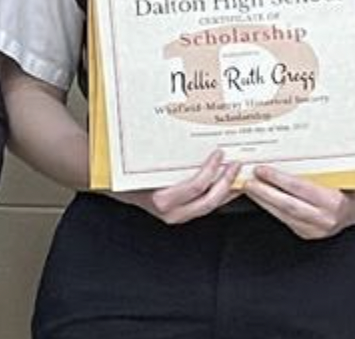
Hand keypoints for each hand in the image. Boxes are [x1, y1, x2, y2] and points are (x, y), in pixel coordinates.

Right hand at [109, 150, 240, 223]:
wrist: (117, 189)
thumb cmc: (127, 176)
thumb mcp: (143, 165)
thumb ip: (164, 158)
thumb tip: (186, 137)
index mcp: (161, 200)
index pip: (195, 187)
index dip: (210, 171)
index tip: (219, 154)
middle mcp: (171, 213)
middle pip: (208, 201)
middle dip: (226, 183)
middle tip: (236, 165)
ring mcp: (177, 216)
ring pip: (210, 206)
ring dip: (226, 190)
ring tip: (237, 176)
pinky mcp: (181, 215)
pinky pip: (204, 206)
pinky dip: (217, 195)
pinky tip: (224, 184)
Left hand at [244, 165, 354, 239]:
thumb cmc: (352, 186)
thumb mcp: (345, 172)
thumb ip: (328, 162)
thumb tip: (307, 141)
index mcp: (336, 203)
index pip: (301, 189)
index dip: (279, 180)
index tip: (262, 170)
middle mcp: (326, 219)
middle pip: (288, 205)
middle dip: (264, 192)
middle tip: (247, 179)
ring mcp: (316, 229)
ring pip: (283, 214)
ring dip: (262, 200)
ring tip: (248, 186)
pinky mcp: (307, 233)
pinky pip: (284, 219)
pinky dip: (269, 207)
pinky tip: (259, 196)